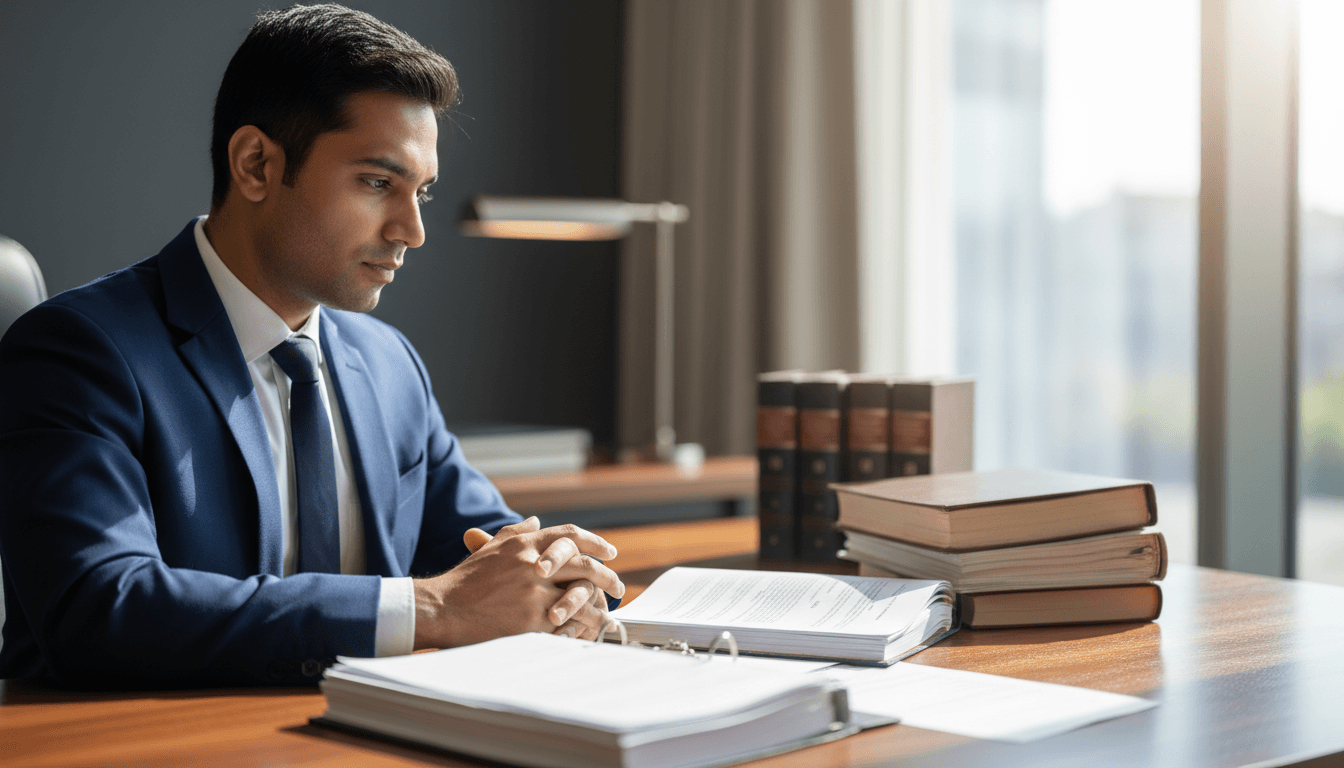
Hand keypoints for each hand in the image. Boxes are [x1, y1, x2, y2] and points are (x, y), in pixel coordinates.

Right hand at [413, 517, 623, 648]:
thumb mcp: (491, 550)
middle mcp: (533, 564)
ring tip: (606, 615)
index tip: (610, 552)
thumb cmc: (464, 581)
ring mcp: (533, 593)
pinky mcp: (530, 620)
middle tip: (618, 587)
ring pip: (580, 597)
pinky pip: (566, 624)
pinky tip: (587, 633)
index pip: (570, 536)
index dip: (595, 543)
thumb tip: (537, 521)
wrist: (441, 608)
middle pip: (584, 565)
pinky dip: (579, 628)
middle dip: (607, 577)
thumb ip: (516, 533)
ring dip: (598, 608)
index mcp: (524, 544)